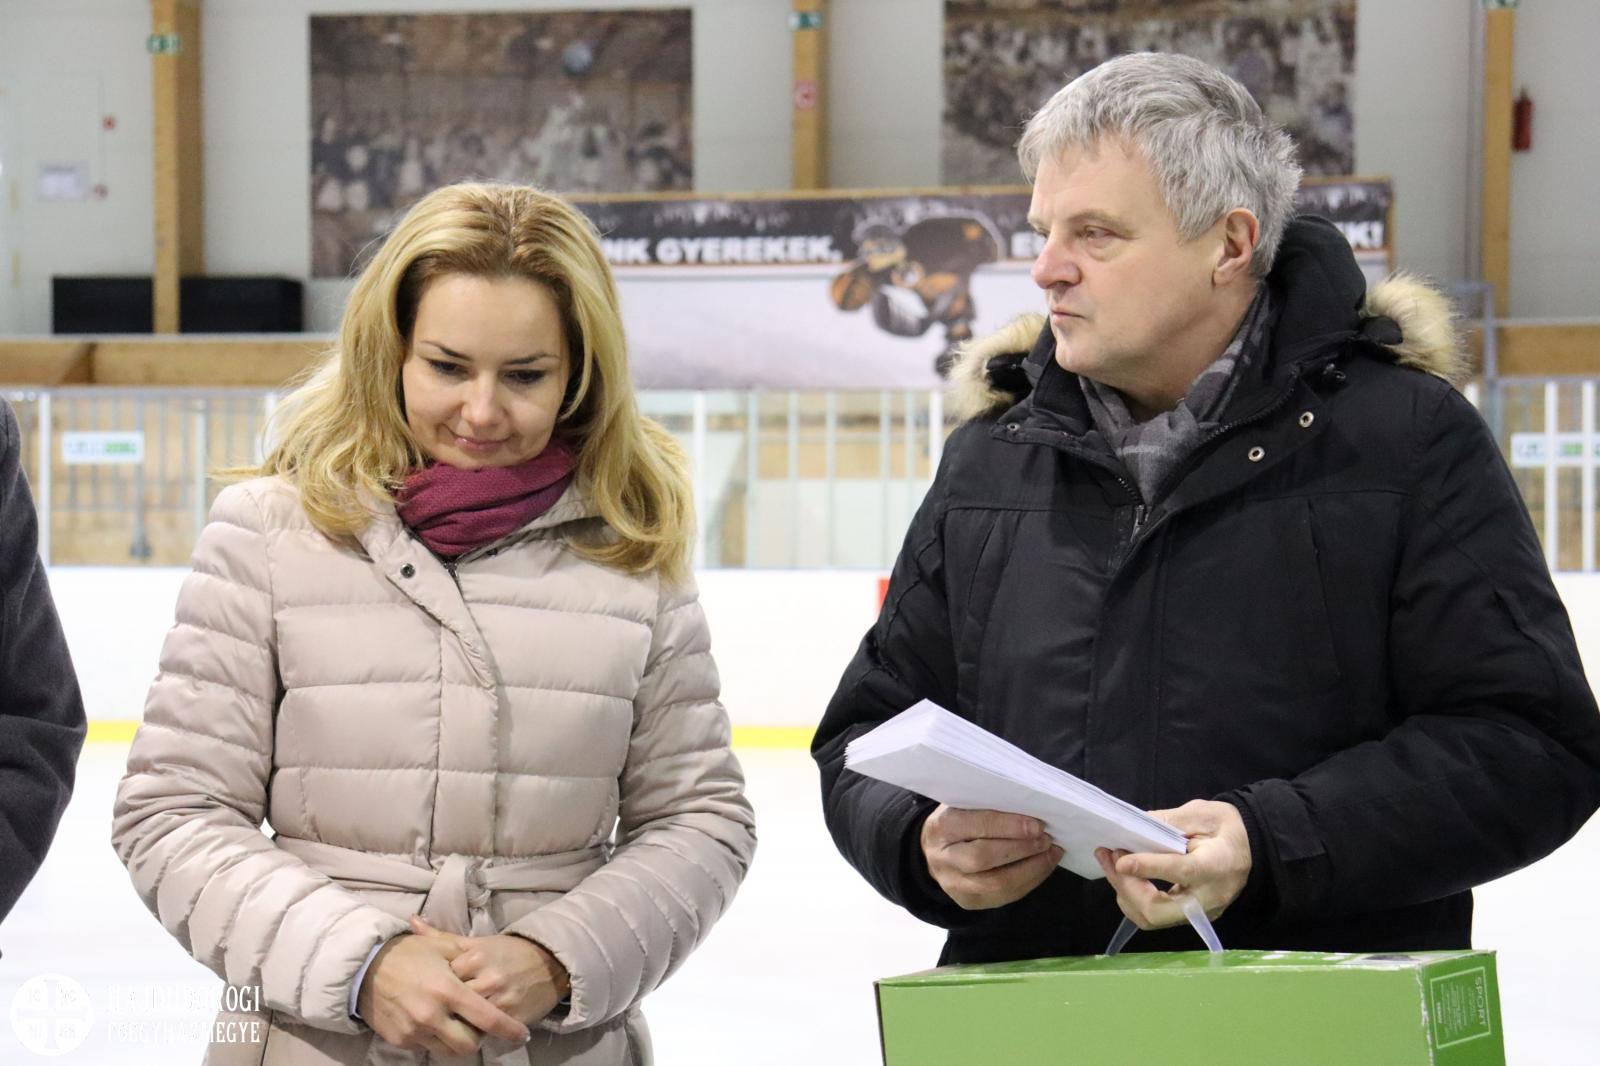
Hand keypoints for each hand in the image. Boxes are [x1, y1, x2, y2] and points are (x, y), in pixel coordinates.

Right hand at [357, 932, 530, 1056]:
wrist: (363, 967)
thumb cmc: (406, 953)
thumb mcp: (440, 947)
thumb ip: (467, 958)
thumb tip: (490, 968)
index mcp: (448, 989)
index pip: (487, 1018)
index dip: (508, 1029)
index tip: (521, 1034)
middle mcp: (432, 1015)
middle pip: (469, 1045)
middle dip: (479, 1038)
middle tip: (480, 1026)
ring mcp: (415, 1030)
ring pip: (448, 1051)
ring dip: (457, 1041)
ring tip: (456, 1023)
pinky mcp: (400, 1040)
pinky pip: (427, 1047)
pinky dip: (435, 1038)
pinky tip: (433, 1021)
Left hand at [411, 917, 569, 1027]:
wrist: (548, 964)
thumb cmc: (507, 952)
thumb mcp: (476, 943)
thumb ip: (441, 937)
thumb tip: (411, 922)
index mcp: (476, 956)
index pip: (442, 977)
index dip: (436, 985)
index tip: (432, 987)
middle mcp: (488, 978)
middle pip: (453, 1000)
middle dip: (444, 1006)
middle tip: (437, 1008)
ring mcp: (501, 999)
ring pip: (467, 1019)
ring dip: (458, 1022)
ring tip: (452, 1020)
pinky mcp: (512, 1017)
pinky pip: (484, 1032)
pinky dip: (475, 1032)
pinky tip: (469, 1029)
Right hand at [920, 805, 1063, 909]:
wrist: (936, 850)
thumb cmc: (960, 819)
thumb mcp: (966, 805)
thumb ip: (991, 805)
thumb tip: (1031, 810)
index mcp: (941, 826)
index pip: (975, 826)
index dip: (1008, 827)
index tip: (1037, 826)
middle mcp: (942, 858)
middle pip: (983, 858)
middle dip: (1021, 849)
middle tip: (1046, 839)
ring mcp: (953, 884)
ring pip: (995, 883)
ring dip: (1031, 869)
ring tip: (1050, 854)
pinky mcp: (968, 901)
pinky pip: (1003, 896)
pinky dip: (1029, 881)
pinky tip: (1043, 867)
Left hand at [1094, 799, 1251, 930]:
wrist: (1250, 848)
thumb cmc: (1226, 828)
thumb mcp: (1201, 814)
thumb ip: (1167, 822)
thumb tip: (1131, 829)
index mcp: (1217, 866)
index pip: (1180, 872)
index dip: (1148, 867)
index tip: (1121, 860)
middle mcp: (1209, 898)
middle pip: (1158, 911)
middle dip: (1126, 887)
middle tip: (1110, 858)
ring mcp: (1199, 913)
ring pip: (1151, 919)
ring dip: (1124, 893)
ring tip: (1111, 864)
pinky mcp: (1190, 917)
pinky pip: (1155, 917)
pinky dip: (1133, 899)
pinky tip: (1124, 876)